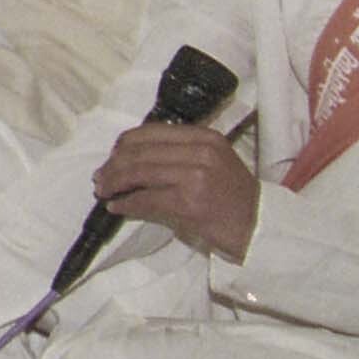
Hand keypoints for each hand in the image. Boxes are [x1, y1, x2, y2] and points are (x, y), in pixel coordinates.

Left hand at [91, 123, 261, 259]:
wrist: (258, 226)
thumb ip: (177, 152)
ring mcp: (196, 176)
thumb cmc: (231, 196)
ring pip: (138, 173)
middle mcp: (200, 151)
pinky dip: (126, 204)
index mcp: (204, 136)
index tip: (111, 157)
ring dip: (114, 183)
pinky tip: (116, 207)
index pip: (150, 132)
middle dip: (113, 166)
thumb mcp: (211, 161)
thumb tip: (127, 156)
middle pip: (140, 152)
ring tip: (103, 192)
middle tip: (99, 178)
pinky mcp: (190, 202)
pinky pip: (146, 199)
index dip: (123, 145)